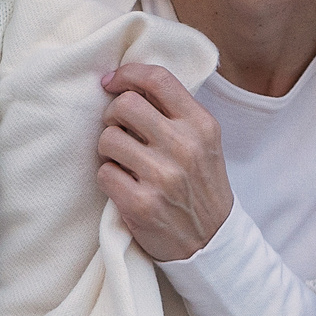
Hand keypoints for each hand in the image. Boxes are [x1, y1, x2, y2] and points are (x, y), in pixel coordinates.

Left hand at [97, 63, 233, 261]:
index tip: (112, 82)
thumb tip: (127, 83)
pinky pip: (104, 173)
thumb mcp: (203, 142)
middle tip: (119, 130)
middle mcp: (185, 147)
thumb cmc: (200, 185)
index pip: (158, 79)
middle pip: (125, 104)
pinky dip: (108, 177)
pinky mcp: (142, 204)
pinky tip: (124, 185)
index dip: (128, 74)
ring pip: (108, 138)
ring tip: (123, 161)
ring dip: (108, 149)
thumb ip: (175, 112)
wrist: (211, 241)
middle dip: (113, 115)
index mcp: (201, 125)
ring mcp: (163, 176)